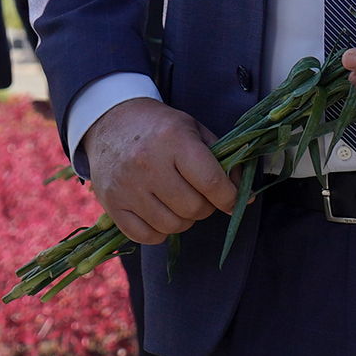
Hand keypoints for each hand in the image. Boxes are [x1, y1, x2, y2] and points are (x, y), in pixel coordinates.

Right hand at [81, 98, 238, 245]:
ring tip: (179, 202)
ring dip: (183, 220)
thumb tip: (244, 197)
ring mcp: (127, 186)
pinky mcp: (112, 203)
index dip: (230, 198)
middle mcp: (148, 163)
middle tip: (200, 195)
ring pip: (172, 226)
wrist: (111, 120)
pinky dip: (159, 232)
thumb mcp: (194, 130)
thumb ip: (221, 161)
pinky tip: (160, 212)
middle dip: (205, 207)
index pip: (211, 183)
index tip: (235, 200)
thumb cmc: (159, 126)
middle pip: (193, 208)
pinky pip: (146, 236)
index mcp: (173, 140)